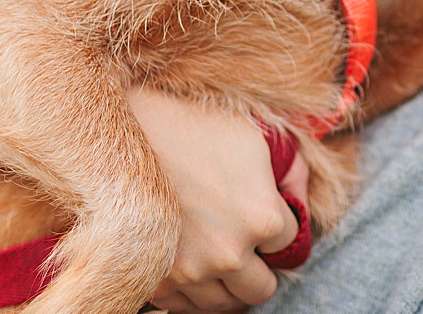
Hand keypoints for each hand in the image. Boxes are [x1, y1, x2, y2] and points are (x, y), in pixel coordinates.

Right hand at [130, 88, 307, 312]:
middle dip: (258, 265)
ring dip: (227, 284)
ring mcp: (190, 272)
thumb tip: (298, 200)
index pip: (290, 244)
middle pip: (262, 288)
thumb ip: (290, 172)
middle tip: (243, 241)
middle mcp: (229, 253)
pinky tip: (191, 265)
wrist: (124, 131)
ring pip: (225, 305)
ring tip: (216, 254)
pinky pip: (186, 308)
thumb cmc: (192, 126)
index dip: (278, 225)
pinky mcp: (156, 281)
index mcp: (262, 217)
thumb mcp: (253, 137)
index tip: (260, 211)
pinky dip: (192, 293)